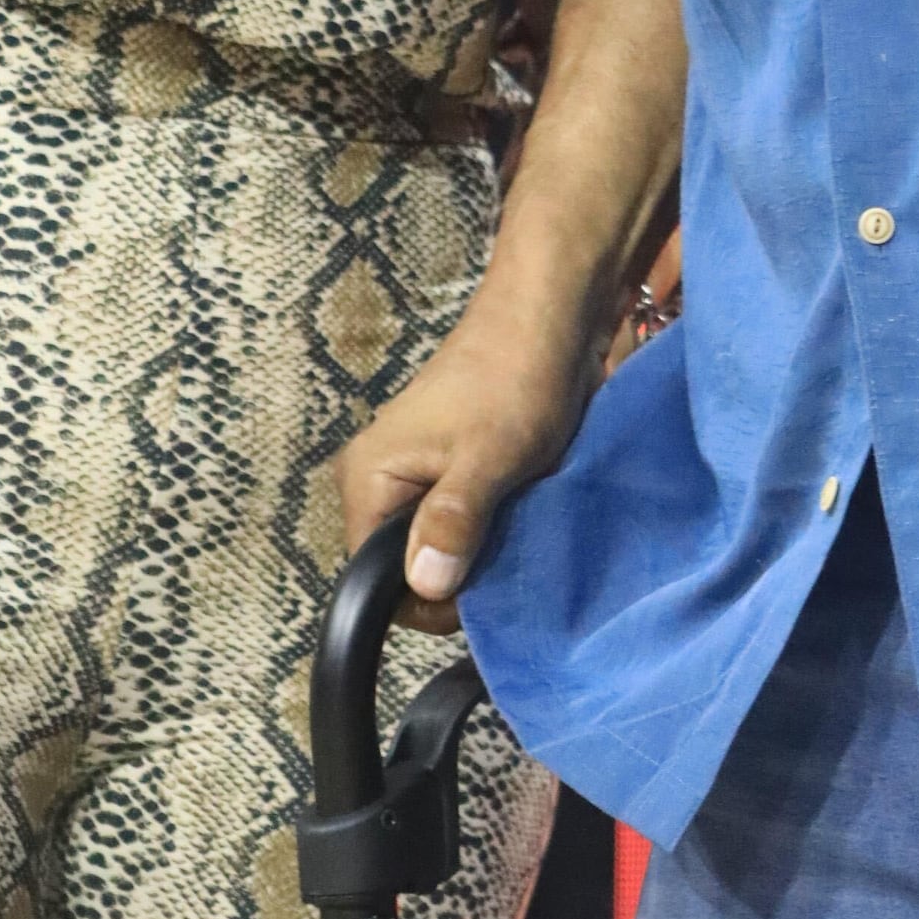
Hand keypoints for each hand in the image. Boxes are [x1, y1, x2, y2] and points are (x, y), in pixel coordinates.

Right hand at [336, 281, 604, 628]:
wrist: (551, 321)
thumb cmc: (515, 381)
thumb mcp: (488, 458)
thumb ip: (452, 522)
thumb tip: (424, 586)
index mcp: (367, 479)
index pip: (374, 583)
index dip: (428, 598)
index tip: (481, 582)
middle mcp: (378, 482)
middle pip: (407, 569)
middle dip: (458, 573)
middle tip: (508, 548)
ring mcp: (414, 476)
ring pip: (439, 549)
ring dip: (480, 552)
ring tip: (518, 527)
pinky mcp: (449, 472)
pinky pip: (460, 525)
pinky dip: (490, 530)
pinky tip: (520, 516)